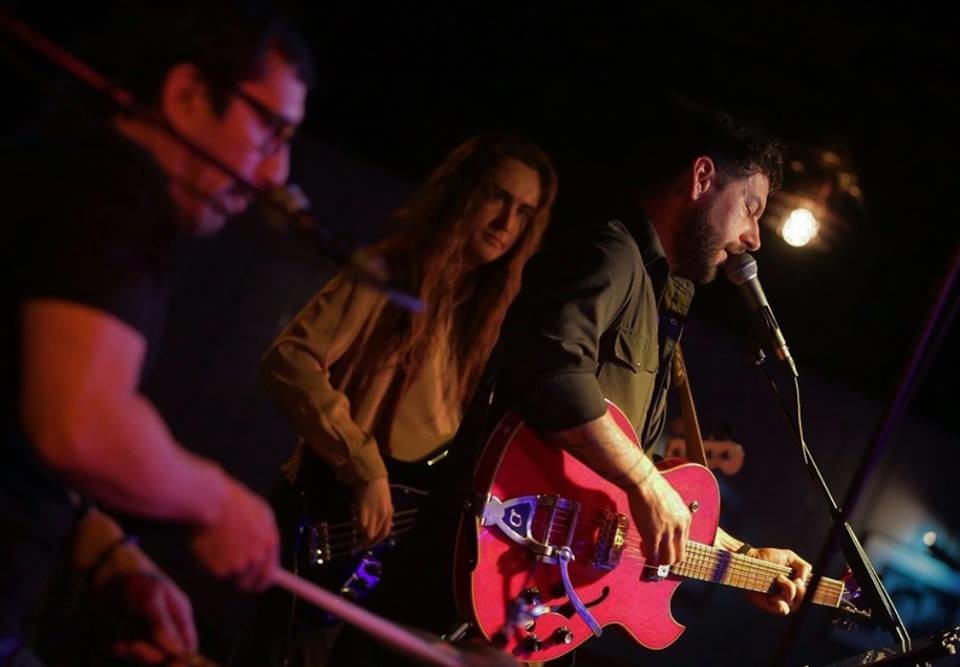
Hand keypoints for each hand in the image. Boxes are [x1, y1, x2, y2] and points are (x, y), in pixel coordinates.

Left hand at [92, 543, 196, 664]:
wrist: (103, 570)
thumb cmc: (133, 578)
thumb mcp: (151, 599)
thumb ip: (163, 626)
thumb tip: (177, 651)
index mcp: (179, 615)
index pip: (188, 645)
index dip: (182, 659)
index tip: (169, 663)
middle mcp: (166, 626)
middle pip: (167, 655)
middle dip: (151, 656)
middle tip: (135, 646)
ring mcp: (146, 631)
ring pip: (147, 657)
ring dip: (135, 654)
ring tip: (124, 642)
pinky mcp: (128, 634)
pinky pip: (128, 653)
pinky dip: (122, 651)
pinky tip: (115, 642)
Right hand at [191, 478, 278, 590]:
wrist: (211, 501)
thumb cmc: (234, 502)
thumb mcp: (261, 515)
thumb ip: (265, 537)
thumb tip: (264, 554)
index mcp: (270, 544)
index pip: (269, 575)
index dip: (261, 582)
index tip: (255, 584)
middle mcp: (257, 558)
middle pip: (251, 583)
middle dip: (242, 580)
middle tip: (230, 568)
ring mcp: (239, 566)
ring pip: (231, 577)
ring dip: (225, 567)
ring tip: (218, 545)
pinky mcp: (220, 571)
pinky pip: (216, 572)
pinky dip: (211, 564)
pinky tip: (209, 545)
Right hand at [353, 476, 393, 547]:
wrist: (371, 476)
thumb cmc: (377, 487)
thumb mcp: (384, 502)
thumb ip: (382, 514)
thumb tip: (376, 525)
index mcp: (389, 513)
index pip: (384, 533)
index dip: (377, 541)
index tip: (370, 544)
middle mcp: (383, 516)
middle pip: (376, 536)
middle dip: (368, 543)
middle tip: (360, 547)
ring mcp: (374, 514)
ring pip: (368, 534)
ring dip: (362, 539)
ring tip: (355, 542)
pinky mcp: (364, 511)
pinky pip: (361, 526)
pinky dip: (358, 529)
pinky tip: (354, 528)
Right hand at [627, 469, 690, 564]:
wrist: (644, 481)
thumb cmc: (654, 485)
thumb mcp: (672, 500)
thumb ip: (672, 513)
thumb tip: (666, 521)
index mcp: (686, 518)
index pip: (684, 542)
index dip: (672, 545)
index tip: (663, 543)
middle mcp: (680, 527)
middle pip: (680, 555)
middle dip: (668, 558)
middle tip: (657, 554)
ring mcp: (667, 533)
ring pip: (669, 559)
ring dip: (659, 560)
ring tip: (649, 552)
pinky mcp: (653, 535)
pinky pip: (653, 555)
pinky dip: (648, 556)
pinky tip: (643, 549)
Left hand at [743, 547, 811, 614]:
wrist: (750, 558)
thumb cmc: (767, 557)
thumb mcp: (789, 557)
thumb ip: (803, 566)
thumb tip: (806, 578)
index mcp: (795, 584)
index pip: (809, 594)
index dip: (817, 594)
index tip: (827, 591)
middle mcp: (789, 594)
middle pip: (804, 600)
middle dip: (802, 589)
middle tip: (795, 579)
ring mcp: (779, 600)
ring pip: (794, 604)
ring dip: (790, 590)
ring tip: (779, 578)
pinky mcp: (768, 604)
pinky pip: (781, 610)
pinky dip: (781, 605)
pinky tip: (776, 597)